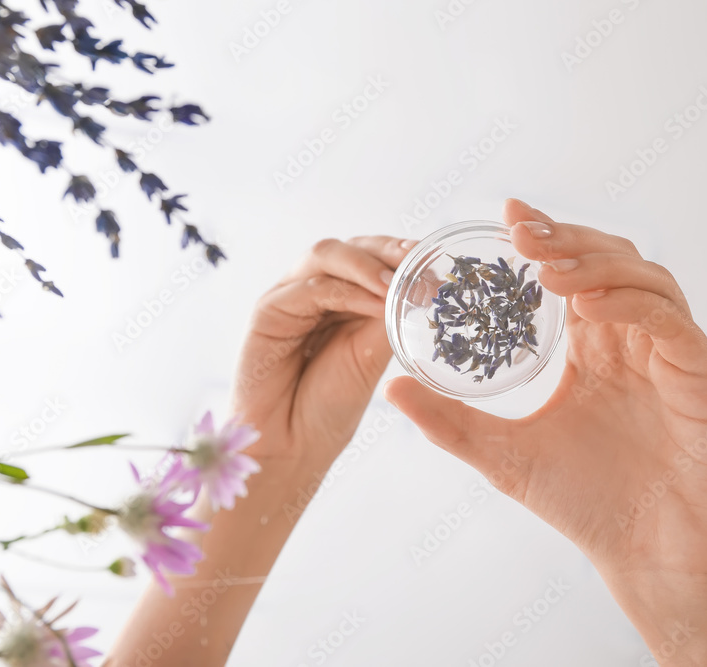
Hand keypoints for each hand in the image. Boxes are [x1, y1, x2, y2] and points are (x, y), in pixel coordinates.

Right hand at [233, 235, 413, 470]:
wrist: (292, 445)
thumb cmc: (330, 405)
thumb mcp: (372, 354)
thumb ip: (387, 317)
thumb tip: (420, 286)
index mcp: (340, 298)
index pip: (372, 258)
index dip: (403, 253)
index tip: (439, 261)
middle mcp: (313, 290)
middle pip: (350, 247)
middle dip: (388, 250)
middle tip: (421, 260)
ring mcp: (288, 297)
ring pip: (327, 255)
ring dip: (368, 264)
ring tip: (400, 283)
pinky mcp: (268, 311)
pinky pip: (311, 288)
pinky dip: (347, 291)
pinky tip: (376, 303)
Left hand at [384, 199, 706, 663]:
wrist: (649, 559)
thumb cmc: (587, 505)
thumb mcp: (504, 456)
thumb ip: (451, 422)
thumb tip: (392, 388)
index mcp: (596, 351)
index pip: (574, 275)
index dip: (546, 240)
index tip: (507, 216)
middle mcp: (635, 343)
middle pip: (611, 262)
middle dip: (567, 240)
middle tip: (522, 233)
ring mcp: (672, 356)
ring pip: (645, 280)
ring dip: (597, 264)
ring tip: (548, 268)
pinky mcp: (704, 377)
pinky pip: (672, 322)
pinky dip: (632, 304)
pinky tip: (589, 306)